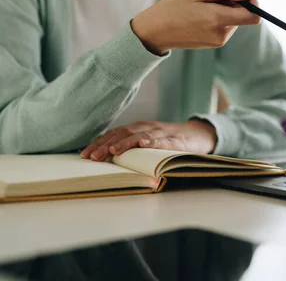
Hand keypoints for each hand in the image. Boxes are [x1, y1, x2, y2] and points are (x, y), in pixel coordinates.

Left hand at [81, 119, 216, 161]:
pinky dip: (151, 141)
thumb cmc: (170, 142)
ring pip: (138, 135)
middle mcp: (146, 127)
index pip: (114, 133)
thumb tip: (109, 162)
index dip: (99, 143)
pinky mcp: (174, 140)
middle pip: (121, 133)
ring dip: (124, 143)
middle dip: (105, 145)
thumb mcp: (149, 143)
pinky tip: (142, 144)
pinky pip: (161, 139)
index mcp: (138, 129)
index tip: (84, 154)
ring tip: (112, 152)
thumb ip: (133, 149)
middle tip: (91, 157)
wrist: (197, 134)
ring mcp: (160, 132)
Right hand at [131, 0, 260, 54]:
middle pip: (243, 15)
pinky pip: (225, 27)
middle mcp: (222, 34)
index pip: (253, 16)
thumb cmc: (174, 7)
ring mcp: (219, 41)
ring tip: (201, 6)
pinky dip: (218, 18)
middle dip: (233, 2)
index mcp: (218, 19)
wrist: (155, 31)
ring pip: (234, 20)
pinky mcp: (215, 44)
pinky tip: (199, 15)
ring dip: (224, 9)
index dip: (253, 3)